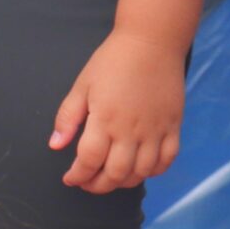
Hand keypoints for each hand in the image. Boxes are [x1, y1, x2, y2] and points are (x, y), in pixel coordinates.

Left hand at [50, 30, 185, 191]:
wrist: (151, 43)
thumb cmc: (112, 61)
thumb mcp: (82, 86)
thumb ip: (68, 117)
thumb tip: (55, 145)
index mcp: (105, 119)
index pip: (89, 161)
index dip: (78, 176)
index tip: (70, 179)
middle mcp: (131, 130)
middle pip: (116, 173)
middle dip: (98, 185)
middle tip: (87, 182)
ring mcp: (156, 130)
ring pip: (142, 172)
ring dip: (124, 182)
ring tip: (110, 177)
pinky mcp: (174, 126)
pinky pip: (167, 160)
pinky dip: (153, 171)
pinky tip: (140, 169)